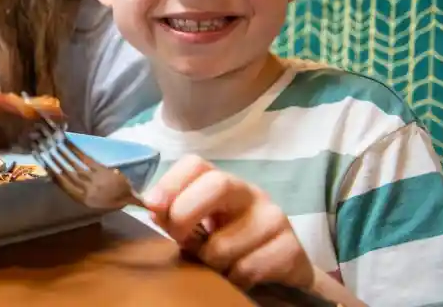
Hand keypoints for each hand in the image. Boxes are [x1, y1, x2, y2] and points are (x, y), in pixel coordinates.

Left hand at [144, 155, 314, 290]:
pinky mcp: (291, 248)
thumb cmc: (232, 244)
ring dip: (210, 263)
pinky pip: (246, 269)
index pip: (196, 164)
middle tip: (180, 240)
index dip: (170, 182)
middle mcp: (251, 193)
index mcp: (223, 184)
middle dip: (186, 213)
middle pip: (217, 185)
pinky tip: (239, 276)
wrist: (283, 267)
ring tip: (217, 265)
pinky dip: (234, 279)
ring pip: (223, 244)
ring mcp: (274, 218)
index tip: (151, 205)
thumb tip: (153, 208)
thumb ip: (175, 215)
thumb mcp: (201, 227)